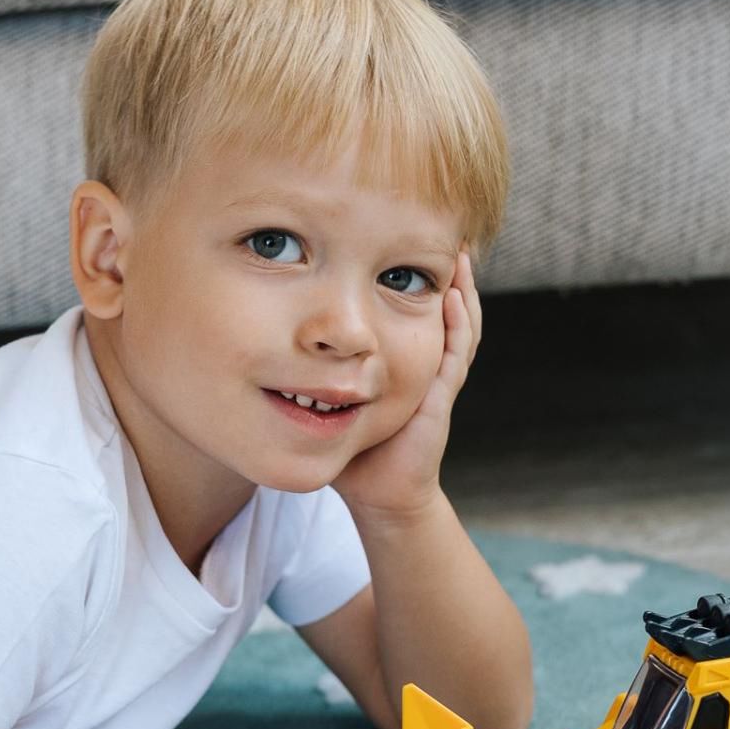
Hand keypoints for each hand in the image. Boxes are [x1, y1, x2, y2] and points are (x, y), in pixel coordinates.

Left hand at [331, 249, 482, 522]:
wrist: (379, 494)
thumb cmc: (353, 450)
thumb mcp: (330, 400)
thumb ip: (311, 374)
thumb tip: (269, 343)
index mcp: (403, 364)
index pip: (416, 311)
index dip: (415, 278)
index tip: (406, 241)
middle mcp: (425, 367)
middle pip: (446, 311)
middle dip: (445, 274)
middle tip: (445, 233)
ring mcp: (436, 381)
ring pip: (458, 326)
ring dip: (460, 290)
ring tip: (457, 256)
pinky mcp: (439, 398)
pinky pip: (455, 354)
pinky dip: (457, 324)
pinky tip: (452, 297)